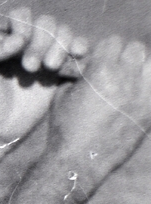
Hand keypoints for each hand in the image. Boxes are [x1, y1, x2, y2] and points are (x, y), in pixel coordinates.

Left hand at [0, 8, 87, 159]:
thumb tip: (17, 40)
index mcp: (5, 40)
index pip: (21, 15)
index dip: (24, 24)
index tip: (19, 43)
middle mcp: (27, 43)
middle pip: (46, 23)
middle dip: (42, 41)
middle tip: (30, 67)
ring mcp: (45, 55)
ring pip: (63, 32)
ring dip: (60, 45)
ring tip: (49, 68)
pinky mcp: (60, 70)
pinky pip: (77, 49)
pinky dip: (81, 45)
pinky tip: (77, 54)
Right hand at [46, 34, 150, 173]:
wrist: (79, 162)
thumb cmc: (65, 128)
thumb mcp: (62, 96)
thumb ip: (79, 74)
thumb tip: (87, 62)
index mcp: (101, 73)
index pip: (114, 42)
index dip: (105, 50)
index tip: (99, 61)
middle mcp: (125, 80)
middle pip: (136, 49)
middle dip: (125, 56)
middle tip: (116, 71)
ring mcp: (142, 95)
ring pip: (150, 66)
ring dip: (140, 69)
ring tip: (128, 83)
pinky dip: (145, 87)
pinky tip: (135, 97)